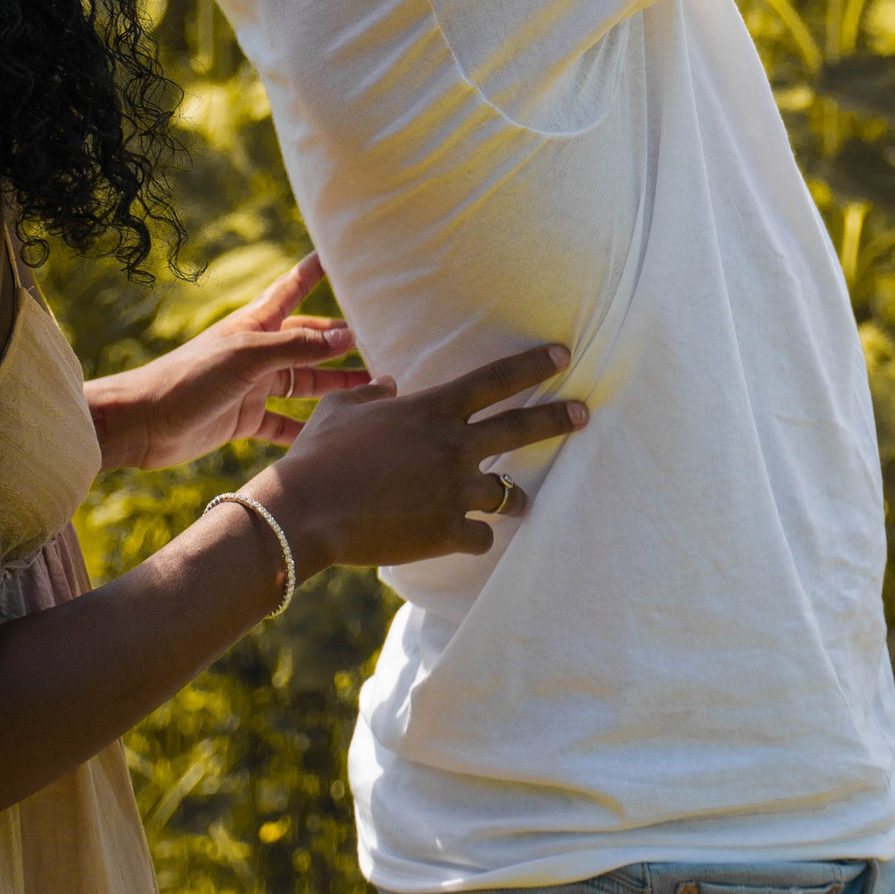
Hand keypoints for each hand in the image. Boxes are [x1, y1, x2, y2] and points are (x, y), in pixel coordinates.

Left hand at [87, 252, 373, 472]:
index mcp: (255, 324)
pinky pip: (285, 423)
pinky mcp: (244, 419)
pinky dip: (308, 428)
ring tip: (374, 386)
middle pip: (308, 340)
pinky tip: (332, 434)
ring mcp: (252, 385)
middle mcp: (258, 351)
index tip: (342, 252)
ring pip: (304, 382)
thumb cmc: (188, 377)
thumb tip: (347, 336)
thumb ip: (297, 348)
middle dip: (340, 339)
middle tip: (381, 338)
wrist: (142, 422)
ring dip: (335, 384)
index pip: (293, 287)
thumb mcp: (247, 357)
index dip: (316, 269)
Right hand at [243, 342, 589, 576]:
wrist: (310, 511)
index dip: (533, 365)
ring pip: (508, 493)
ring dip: (517, 497)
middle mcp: (454, 447)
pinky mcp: (447, 532)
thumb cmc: (320, 455)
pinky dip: (477, 536)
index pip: (497, 379)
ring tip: (522, 501)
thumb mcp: (342, 409)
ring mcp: (455, 491)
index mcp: (433, 410)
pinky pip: (480, 536)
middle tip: (585, 413)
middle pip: (521, 429)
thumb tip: (389, 384)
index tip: (564, 355)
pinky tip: (471, 538)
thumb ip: (371, 394)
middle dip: (558, 419)